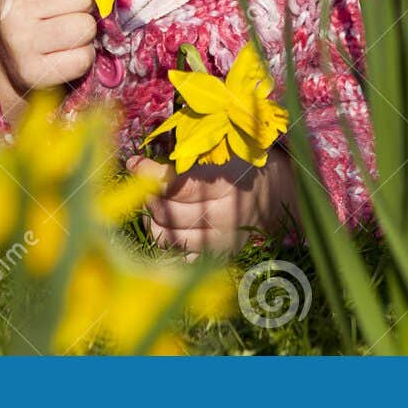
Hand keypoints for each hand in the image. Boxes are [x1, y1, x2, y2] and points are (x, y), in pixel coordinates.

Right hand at [0, 0, 97, 116]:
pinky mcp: (33, 72)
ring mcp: (21, 42)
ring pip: (87, 28)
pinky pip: (83, 58)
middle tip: (64, 14)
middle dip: (84, 7)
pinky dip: (79, 59)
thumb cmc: (32, 8)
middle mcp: (13, 6)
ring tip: (61, 35)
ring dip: (83, 34)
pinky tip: (59, 56)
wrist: (6, 62)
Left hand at [125, 150, 298, 255]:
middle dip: (148, 195)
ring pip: (166, 236)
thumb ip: (186, 156)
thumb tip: (141, 161)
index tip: (133, 162)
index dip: (149, 174)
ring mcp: (219, 243)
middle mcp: (224, 220)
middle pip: (167, 213)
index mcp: (227, 188)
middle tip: (144, 182)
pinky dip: (168, 237)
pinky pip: (177, 254)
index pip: (176, 186)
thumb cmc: (243, 163)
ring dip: (153, 217)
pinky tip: (169, 221)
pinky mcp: (216, 257)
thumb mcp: (222, 150)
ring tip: (154, 201)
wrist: (274, 194)